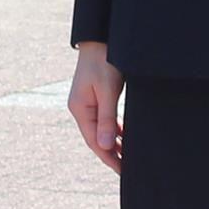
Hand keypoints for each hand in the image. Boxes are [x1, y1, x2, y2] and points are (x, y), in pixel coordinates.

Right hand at [68, 41, 124, 173]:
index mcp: (80, 108)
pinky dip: (114, 129)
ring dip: (114, 143)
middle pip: (96, 138)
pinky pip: (104, 119)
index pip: (94, 141)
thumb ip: (107, 119)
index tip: (122, 171)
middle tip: (127, 169)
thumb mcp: (108, 91)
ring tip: (128, 157)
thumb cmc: (105, 61)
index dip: (108, 158)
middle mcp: (81, 107)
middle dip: (111, 154)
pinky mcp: (95, 96)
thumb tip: (105, 146)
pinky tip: (124, 136)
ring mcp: (87, 102)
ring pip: (101, 129)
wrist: (101, 37)